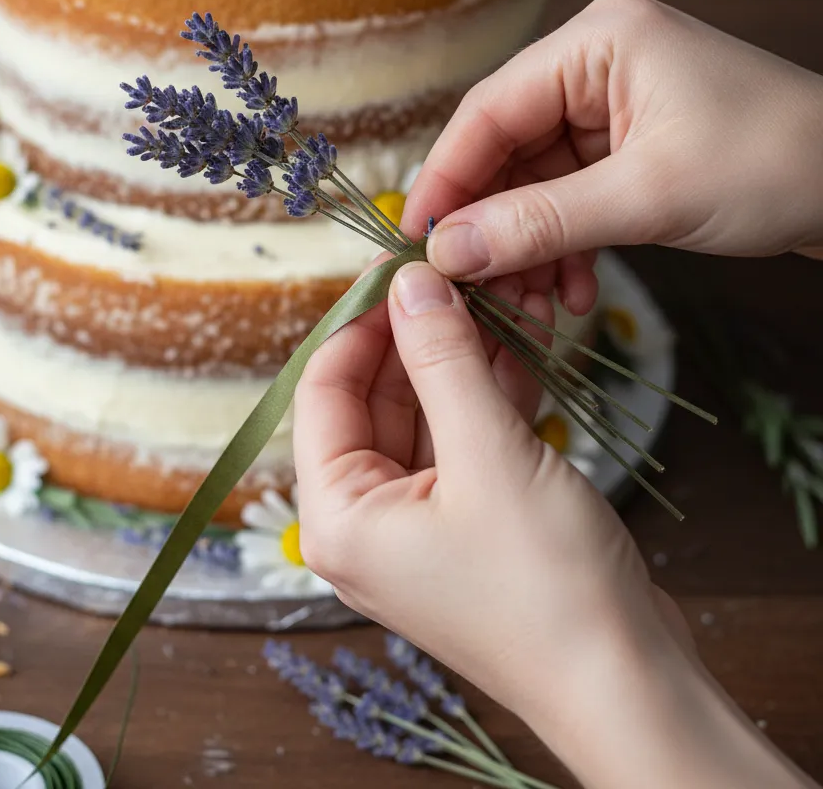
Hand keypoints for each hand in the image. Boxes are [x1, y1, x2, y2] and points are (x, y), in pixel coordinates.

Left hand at [293, 259, 683, 720]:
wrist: (628, 684)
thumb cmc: (547, 588)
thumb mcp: (489, 454)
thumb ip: (443, 359)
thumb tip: (408, 281)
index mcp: (337, 513)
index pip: (324, 388)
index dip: (364, 321)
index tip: (404, 268)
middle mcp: (364, 520)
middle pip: (377, 398)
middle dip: (423, 335)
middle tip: (463, 276)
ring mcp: (416, 524)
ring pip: (426, 414)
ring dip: (463, 359)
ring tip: (502, 298)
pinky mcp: (465, 525)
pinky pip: (461, 442)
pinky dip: (488, 398)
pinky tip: (522, 348)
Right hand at [404, 0, 822, 305]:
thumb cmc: (777, 164)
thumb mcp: (648, 197)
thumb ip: (540, 223)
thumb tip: (448, 252)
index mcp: (596, 42)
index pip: (489, 111)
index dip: (446, 180)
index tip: (416, 242)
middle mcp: (594, 66)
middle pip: (506, 151)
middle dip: (492, 228)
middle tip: (476, 290)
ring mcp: (610, 108)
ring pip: (533, 185)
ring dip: (527, 249)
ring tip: (530, 308)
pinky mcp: (626, 148)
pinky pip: (569, 200)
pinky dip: (562, 247)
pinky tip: (570, 292)